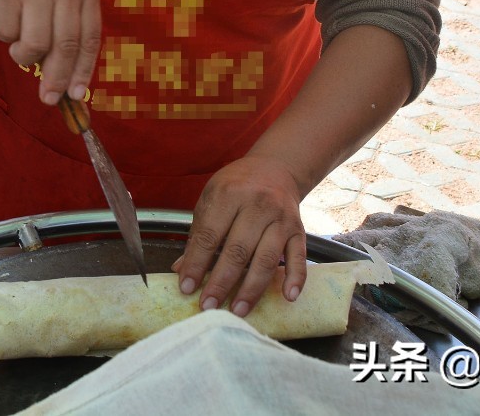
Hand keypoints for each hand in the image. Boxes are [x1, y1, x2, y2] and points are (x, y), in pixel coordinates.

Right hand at [0, 0, 102, 104]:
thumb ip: (70, 22)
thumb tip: (67, 76)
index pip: (91, 37)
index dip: (83, 71)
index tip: (75, 95)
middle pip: (65, 45)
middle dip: (56, 78)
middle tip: (47, 98)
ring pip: (35, 44)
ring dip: (24, 55)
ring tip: (19, 47)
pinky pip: (7, 32)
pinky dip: (4, 34)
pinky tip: (4, 16)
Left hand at [173, 156, 307, 315]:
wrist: (275, 168)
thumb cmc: (237, 187)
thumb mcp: (211, 199)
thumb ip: (198, 234)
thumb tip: (180, 269)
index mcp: (228, 194)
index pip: (209, 235)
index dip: (196, 263)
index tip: (186, 287)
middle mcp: (257, 204)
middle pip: (237, 250)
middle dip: (220, 282)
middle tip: (208, 306)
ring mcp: (281, 218)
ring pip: (266, 259)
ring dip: (251, 289)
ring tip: (237, 310)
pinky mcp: (299, 230)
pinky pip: (298, 257)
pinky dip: (295, 278)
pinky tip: (287, 297)